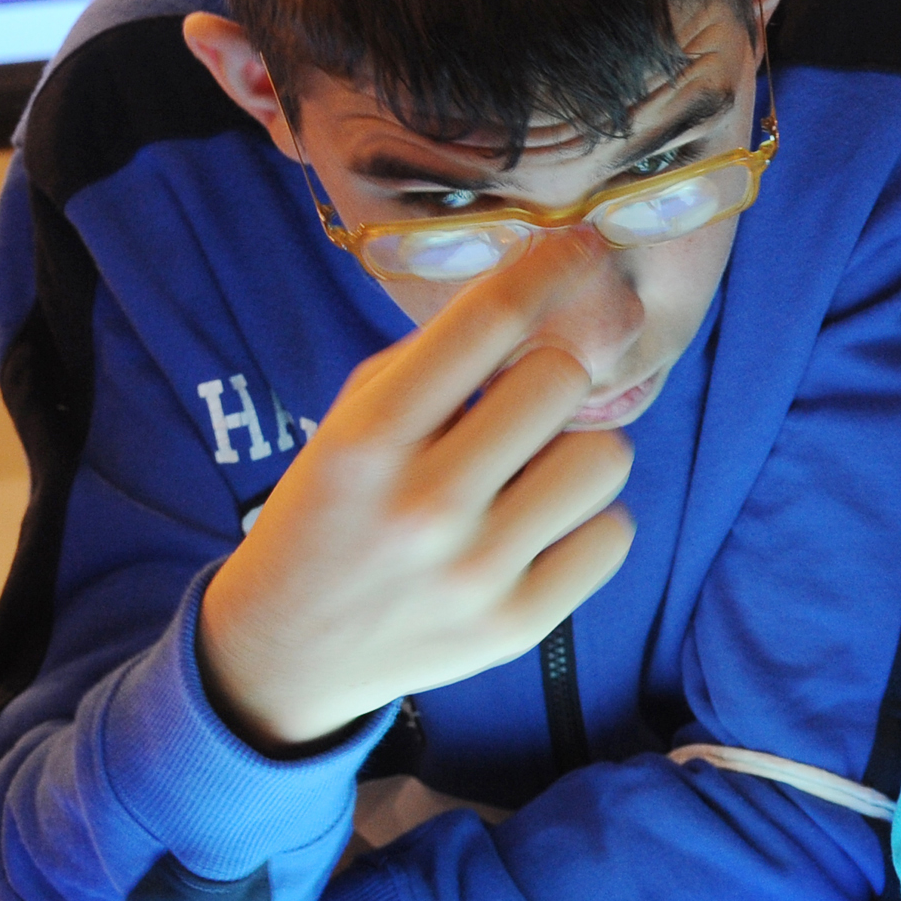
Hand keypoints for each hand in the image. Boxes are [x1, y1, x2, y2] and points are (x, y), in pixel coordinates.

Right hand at [197, 227, 640, 752]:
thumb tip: (540, 292)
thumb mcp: (349, 424)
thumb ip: (433, 362)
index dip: (549, 268)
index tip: (581, 247)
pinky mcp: (519, 625)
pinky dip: (588, 522)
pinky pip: (613, 535)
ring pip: (606, 458)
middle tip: (529, 400)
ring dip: (581, 451)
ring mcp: (477, 571)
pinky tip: (541, 528)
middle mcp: (424, 505)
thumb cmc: (332, 513)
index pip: (486, 324)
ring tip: (535, 470)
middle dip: (556, 375)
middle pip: (561, 381)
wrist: (286, 653)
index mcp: (369, 439)